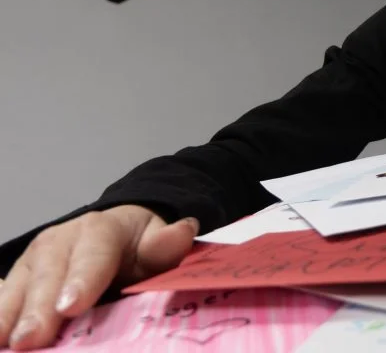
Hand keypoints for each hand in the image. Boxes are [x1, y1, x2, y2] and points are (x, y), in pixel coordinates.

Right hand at [0, 205, 198, 349]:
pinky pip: (4, 296)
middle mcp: (59, 241)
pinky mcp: (17, 278)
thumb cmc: (136, 245)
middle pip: (48, 275)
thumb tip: (182, 231)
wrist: (116, 233)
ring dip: (9, 316)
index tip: (71, 307)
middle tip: (31, 340)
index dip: (81, 280)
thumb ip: (165, 244)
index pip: (92, 255)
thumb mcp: (156, 240)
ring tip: (8, 344)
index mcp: (98, 230)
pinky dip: (0, 315)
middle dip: (38, 309)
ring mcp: (33, 260)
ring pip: (17, 287)